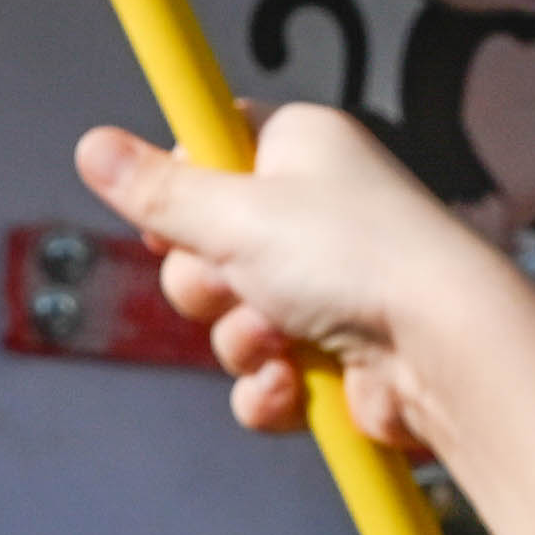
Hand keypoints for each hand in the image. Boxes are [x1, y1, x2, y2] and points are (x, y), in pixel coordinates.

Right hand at [74, 106, 523, 452]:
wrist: (443, 352)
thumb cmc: (354, 258)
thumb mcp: (235, 213)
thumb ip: (157, 192)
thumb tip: (90, 145)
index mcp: (299, 149)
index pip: (214, 147)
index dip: (181, 188)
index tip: (170, 215)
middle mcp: (315, 213)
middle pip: (205, 246)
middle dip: (204, 281)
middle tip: (234, 282)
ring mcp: (326, 289)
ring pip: (230, 319)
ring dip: (239, 339)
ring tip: (279, 339)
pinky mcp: (334, 359)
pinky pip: (262, 376)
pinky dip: (268, 389)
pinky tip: (291, 386)